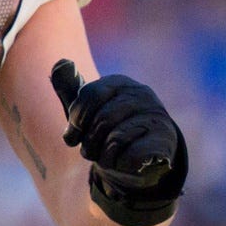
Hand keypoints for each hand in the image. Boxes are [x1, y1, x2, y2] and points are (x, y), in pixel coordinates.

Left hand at [50, 60, 187, 225]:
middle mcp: (141, 94)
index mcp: (119, 82)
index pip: (90, 94)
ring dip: (104, 156)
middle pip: (103, 119)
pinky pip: (133, 154)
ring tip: (107, 158)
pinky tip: (125, 162)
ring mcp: (156, 115)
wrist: (139, 160)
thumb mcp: (85, 111)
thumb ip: (70, 89)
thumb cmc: (106, 131)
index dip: (76, 120)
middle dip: (89, 142)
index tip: (71, 139)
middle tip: (89, 152)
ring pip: (117, 139)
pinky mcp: (165, 139)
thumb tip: (60, 62)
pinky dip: (122, 164)